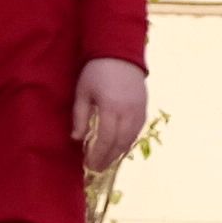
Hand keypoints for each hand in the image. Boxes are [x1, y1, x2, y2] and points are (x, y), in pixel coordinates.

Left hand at [71, 56, 147, 175]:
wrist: (120, 54)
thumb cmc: (96, 72)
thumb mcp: (83, 92)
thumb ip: (80, 116)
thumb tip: (76, 138)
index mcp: (111, 107)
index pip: (105, 139)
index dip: (97, 155)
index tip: (89, 164)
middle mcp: (128, 112)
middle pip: (119, 144)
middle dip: (108, 158)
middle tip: (97, 168)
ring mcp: (139, 111)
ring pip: (130, 140)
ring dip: (118, 153)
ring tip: (106, 161)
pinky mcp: (144, 109)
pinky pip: (137, 131)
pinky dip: (127, 142)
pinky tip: (119, 147)